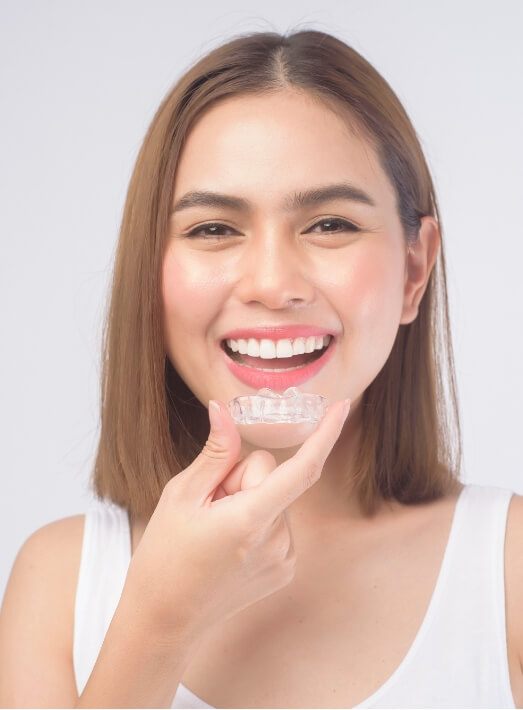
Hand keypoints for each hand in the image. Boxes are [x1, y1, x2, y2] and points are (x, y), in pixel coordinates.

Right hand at [124, 395, 350, 644]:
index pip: (302, 469)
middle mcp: (277, 541)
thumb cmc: (165, 556)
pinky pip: (278, 521)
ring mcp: (284, 559)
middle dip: (242, 477)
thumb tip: (225, 411)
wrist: (164, 619)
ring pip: (274, 498)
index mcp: (251, 520)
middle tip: (209, 505)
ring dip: (248, 502)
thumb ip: (215, 454)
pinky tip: (229, 543)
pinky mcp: (284, 569)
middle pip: (272, 476)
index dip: (325, 434)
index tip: (341, 407)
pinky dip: (257, 521)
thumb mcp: (181, 496)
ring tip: (216, 530)